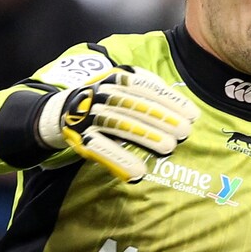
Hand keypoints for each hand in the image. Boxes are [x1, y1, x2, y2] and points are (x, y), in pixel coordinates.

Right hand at [36, 66, 197, 181]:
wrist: (58, 113)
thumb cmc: (103, 104)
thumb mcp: (123, 90)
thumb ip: (149, 95)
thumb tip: (186, 112)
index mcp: (115, 78)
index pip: (146, 86)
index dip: (170, 100)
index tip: (192, 114)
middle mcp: (101, 93)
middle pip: (136, 105)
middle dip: (162, 118)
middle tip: (185, 131)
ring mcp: (88, 115)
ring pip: (121, 124)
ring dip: (146, 136)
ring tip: (169, 147)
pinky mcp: (78, 137)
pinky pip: (101, 149)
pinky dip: (120, 160)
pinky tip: (138, 172)